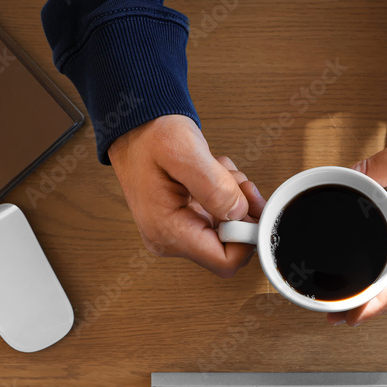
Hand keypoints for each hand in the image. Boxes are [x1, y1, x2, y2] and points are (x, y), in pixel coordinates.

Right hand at [107, 114, 266, 276]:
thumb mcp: (184, 151)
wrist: (135, 125)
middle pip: (230, 245)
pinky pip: (220, 216)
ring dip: (235, 198)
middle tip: (238, 183)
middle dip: (242, 212)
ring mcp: (177, 230)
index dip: (247, 237)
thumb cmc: (150, 135)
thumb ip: (214, 186)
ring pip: (229, 228)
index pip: (224, 261)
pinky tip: (213, 174)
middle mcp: (170, 238)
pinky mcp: (184, 219)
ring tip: (219, 171)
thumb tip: (239, 213)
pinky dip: (226, 194)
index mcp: (167, 230)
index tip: (250, 206)